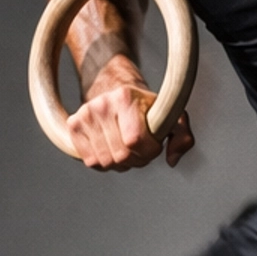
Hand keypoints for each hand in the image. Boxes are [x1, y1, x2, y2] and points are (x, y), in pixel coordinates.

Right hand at [67, 80, 195, 168]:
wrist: (116, 91)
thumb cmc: (147, 108)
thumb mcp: (172, 116)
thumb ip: (182, 136)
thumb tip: (171, 160)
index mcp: (125, 97)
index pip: (134, 142)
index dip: (149, 150)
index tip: (154, 144)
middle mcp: (101, 104)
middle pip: (120, 155)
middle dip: (136, 160)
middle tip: (141, 149)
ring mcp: (84, 114)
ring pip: (105, 162)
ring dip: (121, 164)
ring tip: (126, 148)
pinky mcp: (73, 126)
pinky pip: (90, 162)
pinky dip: (104, 164)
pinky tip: (111, 150)